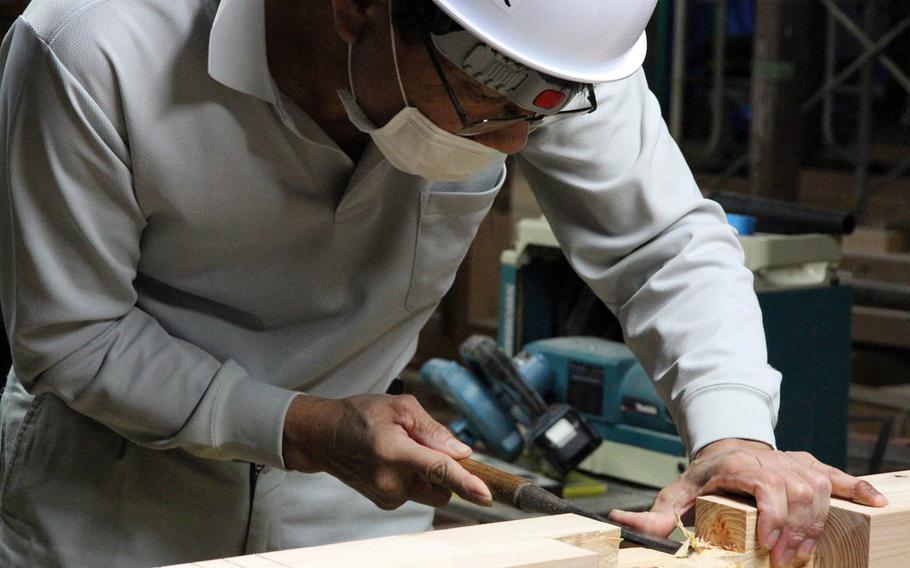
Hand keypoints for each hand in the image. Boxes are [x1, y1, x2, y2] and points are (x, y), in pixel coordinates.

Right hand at [282, 393, 492, 509]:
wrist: (324, 436)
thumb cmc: (361, 415)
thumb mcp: (401, 408)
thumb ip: (434, 431)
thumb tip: (461, 453)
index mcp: (395, 452)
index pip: (439, 470)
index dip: (466, 483)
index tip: (486, 495)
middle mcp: (390, 481)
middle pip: (441, 489)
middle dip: (445, 473)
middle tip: (424, 445)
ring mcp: (385, 496)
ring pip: (429, 491)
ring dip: (426, 474)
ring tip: (401, 449)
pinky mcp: (384, 502)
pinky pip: (414, 492)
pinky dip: (412, 479)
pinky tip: (392, 460)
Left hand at [609, 439, 887, 567]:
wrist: (727, 447)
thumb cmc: (706, 475)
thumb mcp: (679, 490)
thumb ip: (656, 511)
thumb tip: (619, 521)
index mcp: (741, 467)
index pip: (769, 489)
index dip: (776, 520)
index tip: (773, 549)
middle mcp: (773, 462)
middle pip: (799, 494)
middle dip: (797, 531)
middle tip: (787, 561)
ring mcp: (794, 463)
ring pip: (820, 489)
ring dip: (817, 524)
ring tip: (803, 553)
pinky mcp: (811, 466)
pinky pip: (839, 476)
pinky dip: (859, 488)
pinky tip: (877, 504)